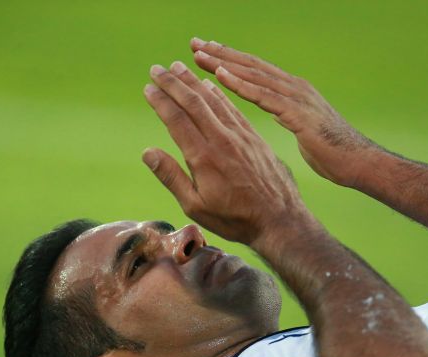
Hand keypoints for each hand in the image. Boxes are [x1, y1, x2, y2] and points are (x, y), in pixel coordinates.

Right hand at [142, 61, 307, 244]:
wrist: (279, 219)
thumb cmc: (234, 218)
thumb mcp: (196, 206)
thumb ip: (171, 177)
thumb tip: (148, 152)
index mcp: (203, 157)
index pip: (176, 120)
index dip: (161, 101)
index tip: (148, 87)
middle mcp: (222, 140)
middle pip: (193, 103)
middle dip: (173, 83)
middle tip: (157, 68)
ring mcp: (240, 136)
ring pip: (214, 100)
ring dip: (194, 82)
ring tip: (179, 67)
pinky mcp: (254, 137)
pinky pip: (232, 108)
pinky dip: (218, 93)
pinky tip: (209, 84)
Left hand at [190, 38, 378, 187]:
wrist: (359, 163)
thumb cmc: (333, 153)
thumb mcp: (302, 128)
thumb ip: (287, 116)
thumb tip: (277, 112)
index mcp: (293, 92)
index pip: (256, 71)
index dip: (231, 60)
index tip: (206, 52)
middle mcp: (294, 88)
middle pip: (251, 66)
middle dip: (222, 54)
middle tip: (194, 43)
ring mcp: (297, 98)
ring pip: (254, 75)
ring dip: (224, 63)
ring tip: (200, 55)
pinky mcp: (298, 114)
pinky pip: (264, 96)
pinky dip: (240, 84)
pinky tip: (220, 76)